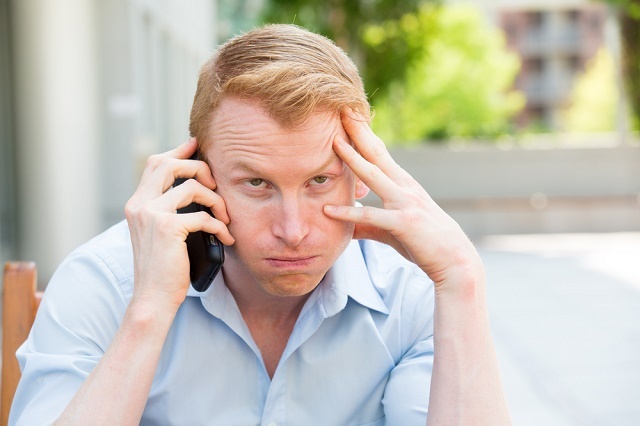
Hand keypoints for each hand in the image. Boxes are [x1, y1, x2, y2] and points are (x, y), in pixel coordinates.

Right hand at [124, 139, 233, 310]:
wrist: (153, 298)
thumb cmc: (164, 267)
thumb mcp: (162, 232)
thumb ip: (170, 208)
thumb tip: (196, 186)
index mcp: (137, 203)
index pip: (155, 163)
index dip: (178, 150)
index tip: (196, 145)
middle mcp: (139, 204)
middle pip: (169, 164)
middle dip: (199, 167)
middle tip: (216, 185)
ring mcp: (151, 214)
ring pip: (191, 186)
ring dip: (216, 200)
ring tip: (225, 218)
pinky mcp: (167, 228)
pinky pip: (203, 216)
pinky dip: (220, 226)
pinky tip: (226, 238)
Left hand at [323, 110, 481, 287]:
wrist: (454, 260)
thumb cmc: (423, 242)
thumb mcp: (391, 229)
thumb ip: (366, 224)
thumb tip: (345, 225)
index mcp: (402, 183)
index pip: (378, 152)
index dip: (362, 133)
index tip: (346, 114)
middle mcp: (404, 186)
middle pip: (376, 152)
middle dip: (358, 130)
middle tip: (340, 107)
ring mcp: (405, 202)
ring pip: (374, 175)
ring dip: (353, 157)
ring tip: (333, 141)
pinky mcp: (403, 222)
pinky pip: (371, 215)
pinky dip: (349, 213)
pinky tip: (328, 210)